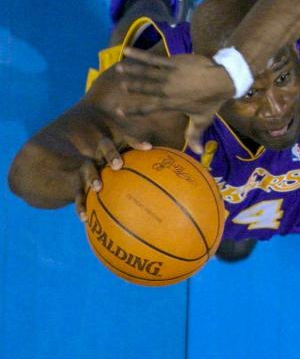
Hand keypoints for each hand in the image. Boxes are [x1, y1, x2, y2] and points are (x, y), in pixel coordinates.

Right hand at [41, 105, 152, 221]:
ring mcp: (85, 167)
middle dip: (111, 155)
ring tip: (98, 188)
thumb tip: (172, 183)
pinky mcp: (74, 183)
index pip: (127, 140)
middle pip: (105, 149)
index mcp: (114, 147)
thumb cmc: (111, 172)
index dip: (137, 142)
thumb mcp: (126, 169)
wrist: (69, 172)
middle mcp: (99, 153)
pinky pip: (77, 194)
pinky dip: (80, 205)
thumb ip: (145, 172)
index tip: (150, 148)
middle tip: (119, 165)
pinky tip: (84, 218)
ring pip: (88, 170)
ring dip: (93, 177)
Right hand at [113, 48, 233, 152]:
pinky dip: (140, 55)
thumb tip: (197, 153)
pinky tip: (127, 50)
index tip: (119, 112)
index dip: (133, 111)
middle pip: (144, 89)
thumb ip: (195, 135)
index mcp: (170, 104)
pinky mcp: (173, 63)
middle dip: (131, 87)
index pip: (148, 109)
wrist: (223, 79)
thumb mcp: (203, 120)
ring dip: (131, 70)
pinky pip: (154, 59)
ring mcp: (169, 75)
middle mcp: (166, 90)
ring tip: (118, 68)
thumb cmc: (212, 100)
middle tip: (118, 86)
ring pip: (146, 73)